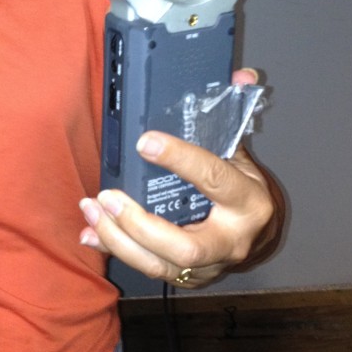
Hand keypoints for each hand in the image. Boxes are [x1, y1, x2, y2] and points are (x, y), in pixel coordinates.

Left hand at [80, 69, 282, 287]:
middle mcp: (231, 241)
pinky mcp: (187, 277)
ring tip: (92, 209)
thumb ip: (233, 115)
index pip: (214, 179)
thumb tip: (241, 74)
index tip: (145, 141)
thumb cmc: (244, 189)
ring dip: (119, 239)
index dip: (180, 160)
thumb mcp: (243, 152)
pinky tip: (91, 232)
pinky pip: (148, 270)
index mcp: (248, 202)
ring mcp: (209, 267)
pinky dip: (115, 251)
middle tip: (108, 197)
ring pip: (160, 266)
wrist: (260, 236)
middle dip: (139, 224)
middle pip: (184, 246)